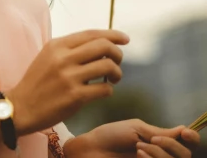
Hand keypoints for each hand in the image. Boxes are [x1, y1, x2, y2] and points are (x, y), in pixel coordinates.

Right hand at [7, 29, 128, 134]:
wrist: (22, 107)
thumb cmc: (38, 81)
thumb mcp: (49, 56)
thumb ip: (70, 48)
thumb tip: (100, 43)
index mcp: (58, 45)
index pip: (92, 34)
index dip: (112, 34)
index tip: (125, 39)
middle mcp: (64, 57)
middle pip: (103, 46)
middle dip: (117, 53)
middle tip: (118, 61)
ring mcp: (70, 77)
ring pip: (107, 66)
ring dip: (117, 72)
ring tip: (114, 79)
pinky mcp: (75, 97)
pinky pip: (104, 89)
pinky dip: (109, 90)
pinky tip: (103, 91)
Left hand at [64, 119, 200, 157]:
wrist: (91, 149)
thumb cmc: (111, 136)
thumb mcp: (137, 129)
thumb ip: (160, 132)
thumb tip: (184, 129)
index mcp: (160, 142)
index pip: (186, 144)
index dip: (191, 138)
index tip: (186, 133)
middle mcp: (160, 156)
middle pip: (185, 156)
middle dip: (170, 145)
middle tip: (151, 139)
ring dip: (158, 153)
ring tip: (139, 147)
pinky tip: (138, 153)